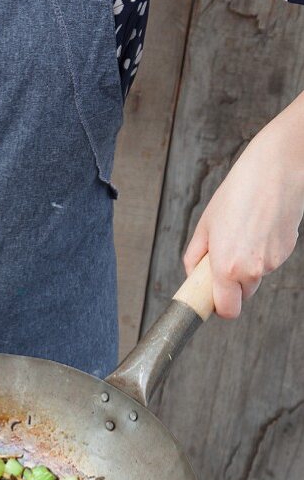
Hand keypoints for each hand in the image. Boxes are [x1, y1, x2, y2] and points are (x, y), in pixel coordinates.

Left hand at [183, 106, 303, 318]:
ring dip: (248, 265)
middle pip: (242, 295)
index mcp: (226, 267)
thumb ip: (195, 257)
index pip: (228, 310)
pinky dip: (263, 251)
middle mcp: (251, 270)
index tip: (215, 300)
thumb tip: (193, 275)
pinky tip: (260, 227)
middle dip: (233, 284)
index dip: (221, 308)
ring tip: (244, 232)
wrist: (275, 170)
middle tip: (226, 256)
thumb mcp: (205, 225)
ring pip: (256, 276)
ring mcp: (272, 262)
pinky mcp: (286, 251)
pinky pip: (269, 261)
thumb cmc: (238, 193)